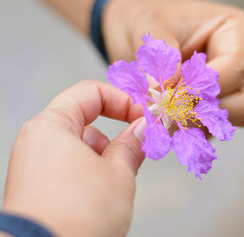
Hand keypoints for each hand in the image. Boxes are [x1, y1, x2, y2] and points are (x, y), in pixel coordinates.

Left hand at [3, 81, 145, 236]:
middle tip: (140, 147)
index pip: (90, 93)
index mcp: (51, 127)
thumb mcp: (118, 173)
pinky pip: (70, 168)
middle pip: (85, 121)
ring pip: (80, 147)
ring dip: (105, 157)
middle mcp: (37, 142)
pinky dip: (91, 172)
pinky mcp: (37, 189)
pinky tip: (104, 194)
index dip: (123, 100)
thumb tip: (142, 128)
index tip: (144, 116)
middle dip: (116, 134)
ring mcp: (34, 167)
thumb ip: (133, 144)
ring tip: (120, 180)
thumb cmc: (78, 215)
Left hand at [103, 0, 243, 126]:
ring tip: (164, 110)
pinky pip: (218, 126)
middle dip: (203, 110)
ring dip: (197, 121)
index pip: (235, 68)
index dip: (200, 88)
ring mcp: (243, 85)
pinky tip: (169, 115)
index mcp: (240, 31)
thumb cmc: (149, 20)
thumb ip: (162, 58)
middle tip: (166, 109)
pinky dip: (192, 126)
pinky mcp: (227, 104)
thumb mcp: (149, 27)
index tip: (166, 96)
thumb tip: (168, 94)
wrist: (139, 29)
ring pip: (234, 120)